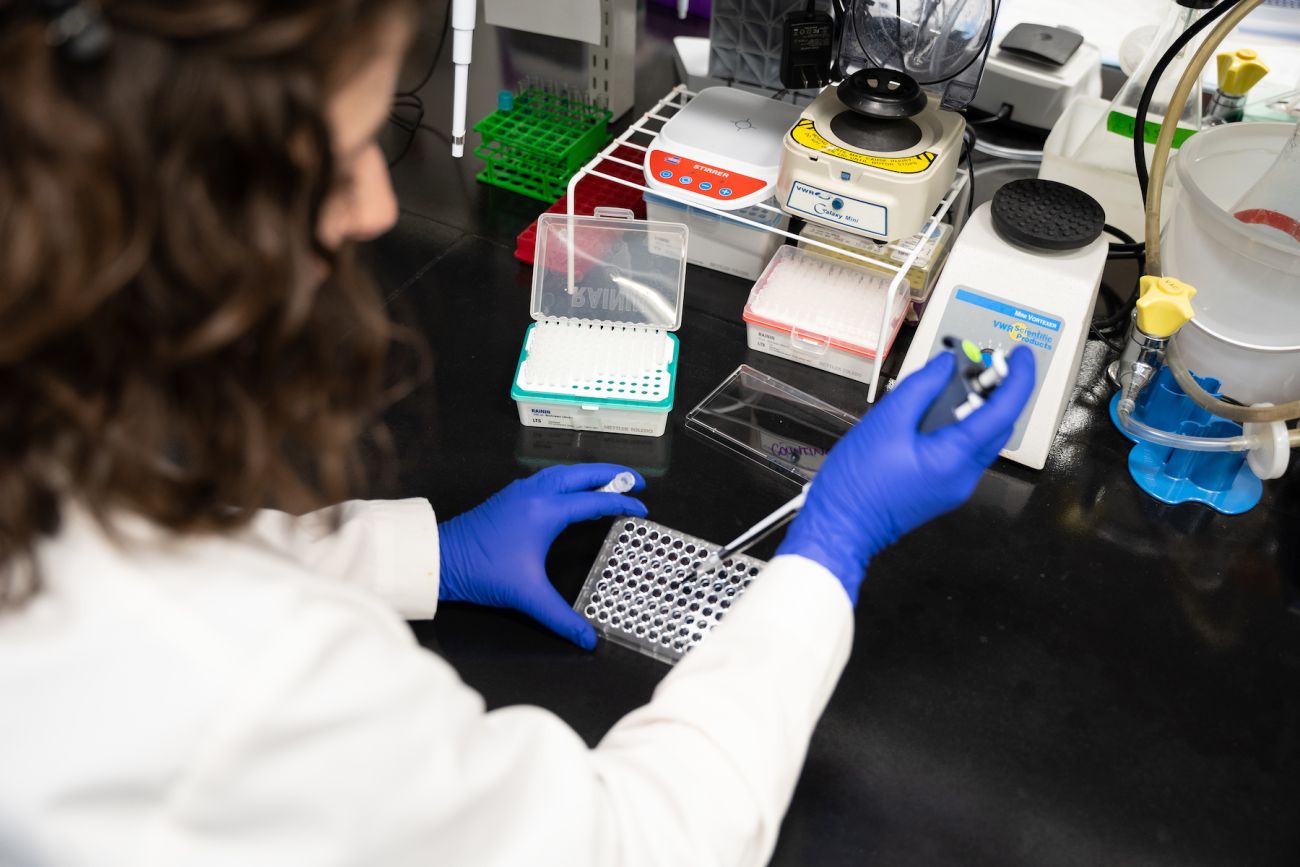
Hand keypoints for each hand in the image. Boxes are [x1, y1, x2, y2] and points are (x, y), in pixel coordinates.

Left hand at [438, 464, 647, 649]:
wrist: (440, 560)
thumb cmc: (483, 573)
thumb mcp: (527, 596)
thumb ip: (560, 618)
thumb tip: (587, 640)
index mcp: (546, 511)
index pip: (594, 501)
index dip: (621, 504)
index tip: (642, 509)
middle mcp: (535, 494)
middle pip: (582, 474)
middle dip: (613, 475)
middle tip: (637, 482)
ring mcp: (521, 492)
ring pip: (564, 472)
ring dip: (590, 474)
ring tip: (610, 482)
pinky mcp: (509, 497)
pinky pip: (548, 479)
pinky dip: (570, 480)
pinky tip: (572, 492)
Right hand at [776, 347, 1035, 601]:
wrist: (840, 525)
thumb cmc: (856, 484)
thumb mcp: (886, 422)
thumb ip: (921, 388)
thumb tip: (945, 367)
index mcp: (954, 460)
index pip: (1003, 413)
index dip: (1018, 378)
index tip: (1021, 355)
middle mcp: (963, 476)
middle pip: (996, 426)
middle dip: (996, 390)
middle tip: (982, 362)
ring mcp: (954, 485)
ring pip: (980, 438)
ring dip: (974, 407)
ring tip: (953, 381)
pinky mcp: (941, 487)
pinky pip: (962, 450)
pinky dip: (958, 425)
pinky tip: (935, 410)